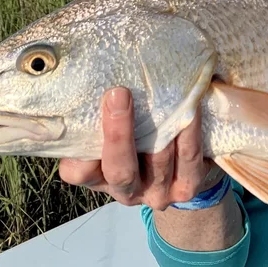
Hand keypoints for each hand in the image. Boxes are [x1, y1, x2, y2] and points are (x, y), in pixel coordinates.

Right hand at [58, 86, 211, 210]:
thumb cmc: (139, 135)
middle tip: (118, 94)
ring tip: (162, 91)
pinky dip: (189, 130)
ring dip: (160, 125)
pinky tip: (190, 106)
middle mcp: (126, 191)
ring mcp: (158, 193)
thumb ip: (100, 115)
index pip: (77, 172)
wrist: (183, 164)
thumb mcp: (113, 129)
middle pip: (119, 170)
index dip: (78, 153)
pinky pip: (188, 155)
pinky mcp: (188, 186)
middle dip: (119, 133)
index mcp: (99, 177)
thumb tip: (91, 73)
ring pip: (158, 160)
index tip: (81, 119)